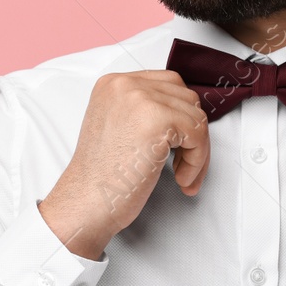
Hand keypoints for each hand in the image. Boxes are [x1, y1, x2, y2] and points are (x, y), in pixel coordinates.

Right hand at [39, 70, 208, 259]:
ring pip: (196, 116)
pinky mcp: (157, 119)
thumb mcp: (117, 127)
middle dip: (193, 134)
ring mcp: (141, 98)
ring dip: (197, 151)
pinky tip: (181, 178)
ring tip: (181, 175)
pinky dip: (197, 161)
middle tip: (185, 164)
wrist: (86, 202)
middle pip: (186, 98)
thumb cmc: (101, 177)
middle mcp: (125, 84)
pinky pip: (199, 134)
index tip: (179, 146)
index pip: (168, 85)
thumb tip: (183, 115)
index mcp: (113, 84)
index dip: (181, 118)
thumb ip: (143, 112)